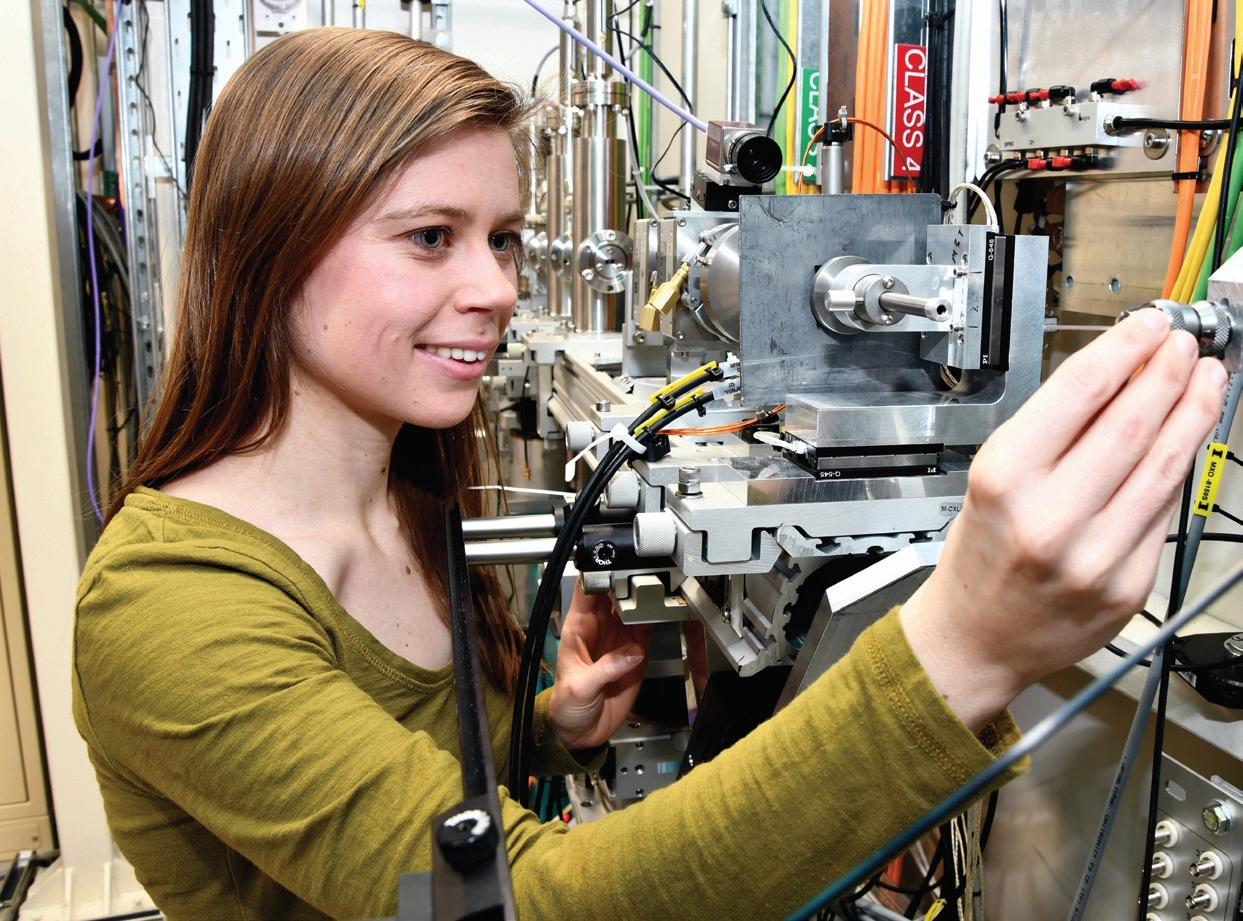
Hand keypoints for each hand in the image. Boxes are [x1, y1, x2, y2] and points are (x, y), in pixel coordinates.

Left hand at [548, 579, 653, 750]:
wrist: (581, 731)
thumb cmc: (566, 706)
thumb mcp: (580, 688)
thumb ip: (605, 669)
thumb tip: (632, 653)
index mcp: (578, 629)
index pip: (585, 590)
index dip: (597, 573)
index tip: (612, 563)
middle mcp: (599, 628)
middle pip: (613, 590)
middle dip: (626, 578)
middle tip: (641, 573)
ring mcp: (618, 637)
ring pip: (632, 604)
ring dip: (643, 595)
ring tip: (654, 589)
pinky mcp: (635, 651)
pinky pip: (647, 626)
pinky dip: (655, 615)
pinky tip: (660, 608)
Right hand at [901, 311, 1228, 731]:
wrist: (974, 639)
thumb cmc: (979, 558)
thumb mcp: (992, 480)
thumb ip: (1054, 432)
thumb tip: (1118, 377)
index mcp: (1005, 478)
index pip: (1081, 391)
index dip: (1125, 349)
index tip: (1148, 327)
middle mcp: (1051, 516)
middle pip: (1131, 423)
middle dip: (1167, 373)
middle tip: (1185, 345)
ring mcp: (1096, 554)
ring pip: (1163, 466)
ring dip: (1192, 414)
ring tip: (1205, 380)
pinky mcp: (1129, 584)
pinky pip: (1164, 513)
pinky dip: (1178, 469)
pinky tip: (1186, 441)